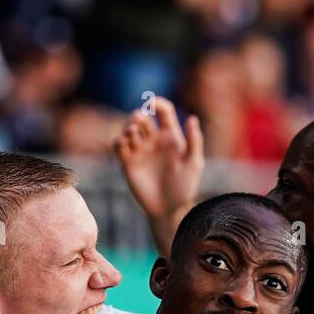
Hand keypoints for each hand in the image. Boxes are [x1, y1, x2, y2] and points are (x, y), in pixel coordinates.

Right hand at [114, 96, 203, 221]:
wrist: (168, 209)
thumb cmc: (185, 187)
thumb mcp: (194, 164)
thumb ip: (194, 141)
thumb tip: (192, 118)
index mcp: (171, 136)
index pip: (163, 112)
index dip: (157, 103)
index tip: (152, 104)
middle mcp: (154, 140)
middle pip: (143, 118)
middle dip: (138, 115)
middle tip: (137, 119)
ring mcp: (140, 151)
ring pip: (129, 130)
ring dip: (128, 127)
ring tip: (131, 133)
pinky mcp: (128, 163)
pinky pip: (119, 147)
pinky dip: (118, 141)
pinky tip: (122, 143)